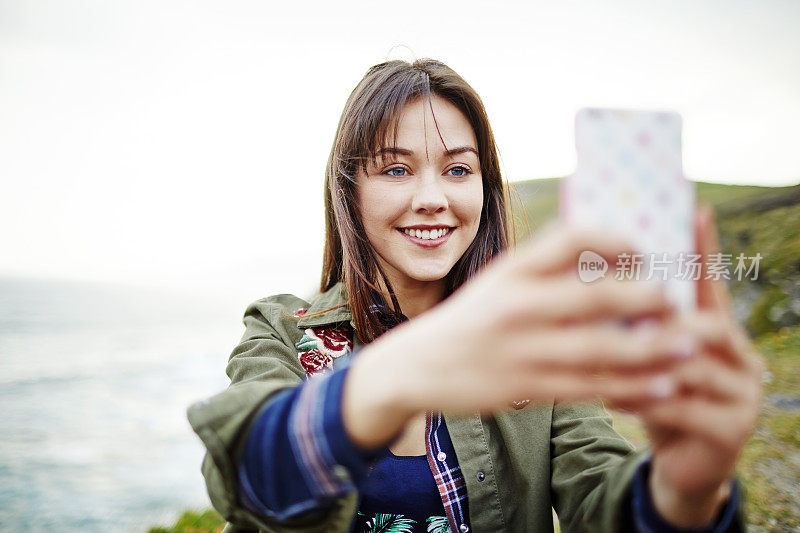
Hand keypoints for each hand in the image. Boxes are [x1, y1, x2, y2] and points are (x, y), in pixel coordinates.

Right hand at [355, 222, 689, 418]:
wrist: (414, 366)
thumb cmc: (467, 320)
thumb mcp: (496, 282)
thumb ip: (544, 270)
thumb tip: (610, 261)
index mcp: (511, 270)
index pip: (573, 238)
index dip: (617, 241)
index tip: (644, 252)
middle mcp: (517, 305)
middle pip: (599, 297)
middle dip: (649, 300)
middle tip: (678, 303)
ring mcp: (521, 349)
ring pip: (602, 351)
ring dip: (653, 350)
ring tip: (688, 348)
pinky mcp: (524, 388)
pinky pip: (588, 389)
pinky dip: (629, 387)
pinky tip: (658, 386)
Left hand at [629, 205, 765, 526]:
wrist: (680, 465)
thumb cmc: (657, 397)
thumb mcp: (647, 357)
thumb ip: (637, 324)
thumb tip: (599, 279)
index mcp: (719, 331)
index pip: (714, 283)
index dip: (705, 248)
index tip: (696, 210)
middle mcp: (741, 356)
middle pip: (705, 323)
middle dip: (658, 322)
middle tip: (615, 317)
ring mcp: (744, 393)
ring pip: (690, 365)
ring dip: (640, 363)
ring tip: (599, 361)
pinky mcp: (733, 429)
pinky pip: (682, 407)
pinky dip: (641, 400)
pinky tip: (611, 397)